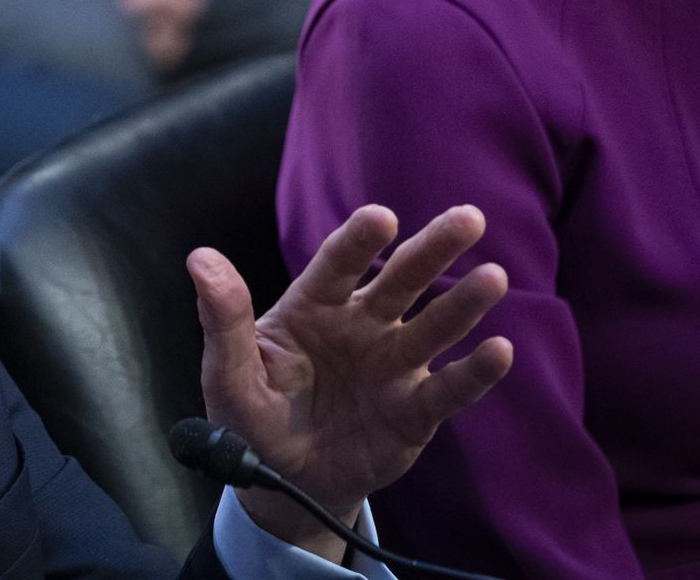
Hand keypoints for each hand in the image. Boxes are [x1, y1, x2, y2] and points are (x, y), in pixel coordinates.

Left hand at [189, 205, 513, 559]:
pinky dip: (474, 373)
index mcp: (314, 308)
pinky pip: (447, 390)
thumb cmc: (251, 416)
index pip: (338, 265)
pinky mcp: (413, 412)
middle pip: (401, 281)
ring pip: (433, 328)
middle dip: (433, 249)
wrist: (280, 482)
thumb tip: (200, 258)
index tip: (381, 217)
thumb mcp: (228, 371)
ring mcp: (391, 367)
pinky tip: (500, 350)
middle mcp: (361, 327)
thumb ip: (221, 318)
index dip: (359, 241)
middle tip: (469, 218)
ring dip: (463, 303)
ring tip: (495, 277)